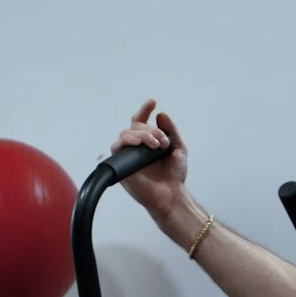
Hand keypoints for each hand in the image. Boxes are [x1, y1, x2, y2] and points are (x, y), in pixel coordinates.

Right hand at [111, 99, 188, 215]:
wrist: (170, 194)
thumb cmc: (174, 175)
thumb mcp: (178, 148)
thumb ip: (171, 131)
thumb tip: (160, 114)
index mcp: (148, 141)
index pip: (141, 121)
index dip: (144, 110)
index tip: (152, 102)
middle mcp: (136, 146)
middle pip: (135, 126)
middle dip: (150, 130)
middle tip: (163, 141)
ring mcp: (128, 154)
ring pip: (126, 134)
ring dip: (142, 135)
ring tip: (155, 145)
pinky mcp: (120, 164)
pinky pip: (117, 147)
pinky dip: (128, 142)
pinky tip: (140, 145)